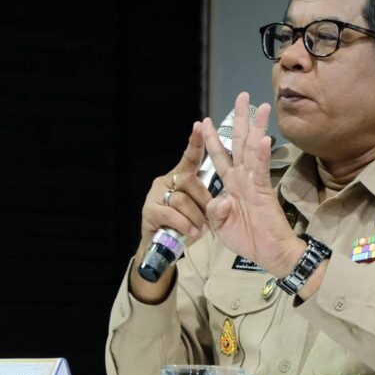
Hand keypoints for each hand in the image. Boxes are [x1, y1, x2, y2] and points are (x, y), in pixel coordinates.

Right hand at [130, 121, 213, 301]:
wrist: (164, 250)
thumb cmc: (186, 226)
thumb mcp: (204, 212)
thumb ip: (213, 202)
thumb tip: (224, 201)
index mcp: (183, 177)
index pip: (191, 157)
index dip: (196, 141)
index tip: (201, 124)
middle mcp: (167, 181)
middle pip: (188, 180)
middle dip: (203, 199)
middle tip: (210, 216)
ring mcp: (156, 195)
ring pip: (181, 198)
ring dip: (195, 217)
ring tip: (201, 229)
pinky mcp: (149, 211)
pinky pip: (171, 213)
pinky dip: (184, 224)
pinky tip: (190, 233)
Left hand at [201, 92, 304, 277]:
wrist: (270, 254)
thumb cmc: (248, 239)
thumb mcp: (221, 226)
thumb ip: (215, 211)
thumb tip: (219, 200)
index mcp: (231, 184)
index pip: (220, 155)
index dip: (211, 138)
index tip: (202, 120)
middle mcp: (243, 178)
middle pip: (239, 142)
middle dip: (239, 119)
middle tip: (242, 96)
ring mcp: (254, 183)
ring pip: (253, 149)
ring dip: (256, 127)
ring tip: (260, 106)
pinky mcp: (264, 191)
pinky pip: (261, 170)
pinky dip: (262, 154)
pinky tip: (263, 138)